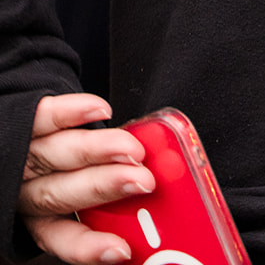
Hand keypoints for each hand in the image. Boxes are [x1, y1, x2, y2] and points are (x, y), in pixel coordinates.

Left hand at [18, 94, 154, 263]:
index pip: (61, 236)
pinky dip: (72, 113)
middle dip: (105, 187)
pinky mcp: (24, 123)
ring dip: (99, 150)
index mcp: (40, 218)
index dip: (89, 246)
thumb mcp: (68, 206)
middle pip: (62, 192)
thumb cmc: (55, 175)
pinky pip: (43, 117)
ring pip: (60, 153)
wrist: (16, 143)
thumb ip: (105, 213)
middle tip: (142, 182)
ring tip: (132, 148)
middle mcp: (28, 191)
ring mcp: (25, 156)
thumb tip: (151, 222)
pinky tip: (100, 110)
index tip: (122, 250)